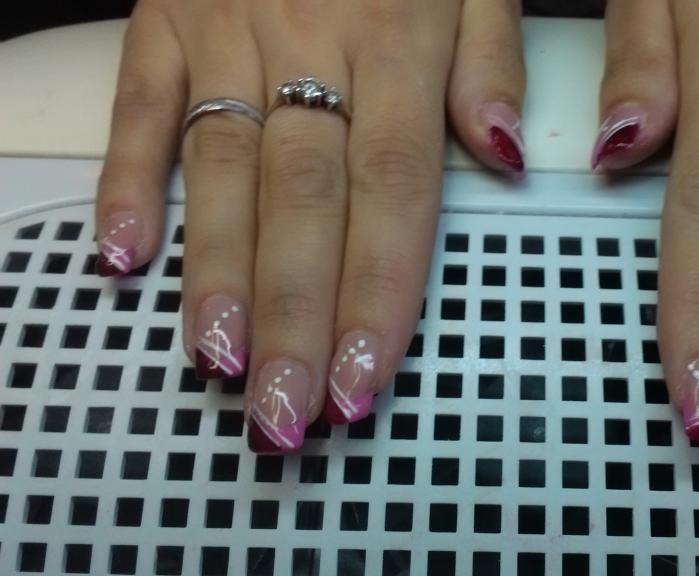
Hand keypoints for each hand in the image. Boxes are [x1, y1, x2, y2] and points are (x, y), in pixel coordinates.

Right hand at [95, 0, 524, 451]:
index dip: (379, 290)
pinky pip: (141, 99)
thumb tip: (506, 151)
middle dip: (296, 316)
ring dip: (218, 272)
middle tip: (289, 411)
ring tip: (222, 363)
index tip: (365, 377)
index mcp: (400, 32)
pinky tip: (124, 256)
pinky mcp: (165, 12)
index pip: (393, 187)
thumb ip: (490, 55)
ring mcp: (227, 27)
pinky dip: (130, 176)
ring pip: (221, 166)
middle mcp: (310, 39)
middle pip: (303, 199)